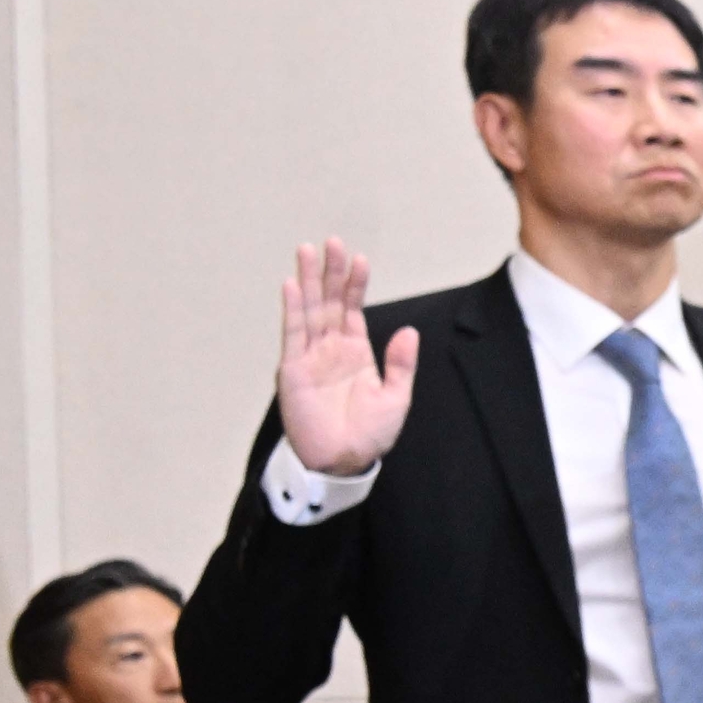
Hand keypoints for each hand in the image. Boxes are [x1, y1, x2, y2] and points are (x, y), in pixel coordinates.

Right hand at [275, 241, 420, 478]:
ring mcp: (310, 356)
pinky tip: (293, 286)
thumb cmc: (369, 433)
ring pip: (309, 310)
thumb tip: (409, 330)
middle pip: (330, 302)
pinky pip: (293, 334)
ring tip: (307, 251)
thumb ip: (401, 363)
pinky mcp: (293, 369)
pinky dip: (294, 310)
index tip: (359, 258)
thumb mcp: (395, 396)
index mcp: (355, 352)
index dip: (355, 284)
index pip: (353, 309)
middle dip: (331, 272)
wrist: (343, 461)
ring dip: (309, 281)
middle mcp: (331, 348)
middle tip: (331, 242)